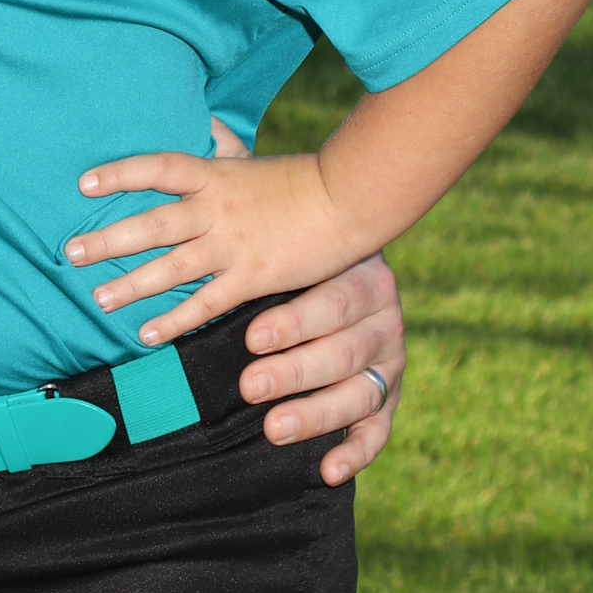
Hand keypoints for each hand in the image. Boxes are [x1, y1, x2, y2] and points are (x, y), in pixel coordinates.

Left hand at [67, 148, 361, 342]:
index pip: (159, 169)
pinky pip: (205, 304)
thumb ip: (226, 146)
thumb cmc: (301, 180)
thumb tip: (205, 117)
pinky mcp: (252, 278)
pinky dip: (175, 320)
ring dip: (132, 284)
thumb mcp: (255, 160)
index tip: (84, 182)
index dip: (122, 173)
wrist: (350, 202)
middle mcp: (217, 210)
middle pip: (153, 223)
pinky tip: (146, 335)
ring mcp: (233, 246)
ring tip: (97, 299)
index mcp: (216, 176)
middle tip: (70, 252)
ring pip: (172, 266)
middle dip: (109, 238)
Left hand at [204, 124, 400, 480]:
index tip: (246, 334)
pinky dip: (353, 451)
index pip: (325, 294)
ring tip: (268, 426)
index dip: (291, 318)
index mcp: (353, 268)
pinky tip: (327, 473)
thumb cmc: (320, 242)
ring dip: (311, 408)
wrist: (385, 275)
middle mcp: (373, 310)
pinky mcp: (387, 395)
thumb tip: (205, 120)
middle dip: (294, 363)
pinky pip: (376, 429)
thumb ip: (251, 178)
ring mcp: (384, 353)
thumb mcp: (293, 211)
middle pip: (340, 345)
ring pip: (355, 385)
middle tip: (247, 381)